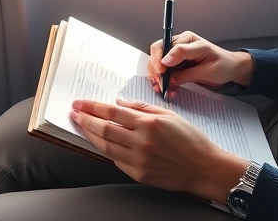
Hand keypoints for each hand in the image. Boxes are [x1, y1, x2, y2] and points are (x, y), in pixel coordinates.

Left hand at [70, 98, 247, 199]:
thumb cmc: (191, 140)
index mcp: (149, 123)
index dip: (93, 107)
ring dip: (90, 135)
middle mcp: (142, 142)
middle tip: (74, 112)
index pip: (113, 112)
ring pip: (106, 146)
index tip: (81, 103)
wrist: (204, 167)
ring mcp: (139, 160)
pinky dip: (105, 150)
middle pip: (105, 128)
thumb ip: (143, 109)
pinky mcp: (139, 174)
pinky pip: (116, 160)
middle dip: (86, 119)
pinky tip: (99, 143)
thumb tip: (120, 104)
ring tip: (80, 126)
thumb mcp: (170, 115)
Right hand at [146, 31, 252, 99]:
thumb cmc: (223, 65)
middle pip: (157, 53)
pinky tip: (169, 90)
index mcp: (188, 40)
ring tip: (165, 90)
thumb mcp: (207, 68)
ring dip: (158, 77)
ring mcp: (177, 54)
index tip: (162, 72)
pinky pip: (164, 72)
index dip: (160, 59)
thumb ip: (186, 70)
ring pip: (158, 63)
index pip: (166, 45)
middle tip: (161, 84)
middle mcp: (180, 44)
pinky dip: (164, 81)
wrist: (230, 69)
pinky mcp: (177, 64)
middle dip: (156, 69)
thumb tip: (166, 68)